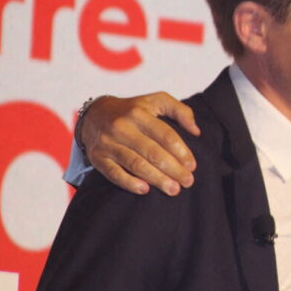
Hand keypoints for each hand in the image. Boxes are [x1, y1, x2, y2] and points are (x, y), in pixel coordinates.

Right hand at [80, 93, 200, 195]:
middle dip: (173, 169)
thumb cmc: (132, 110)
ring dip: (156, 179)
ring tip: (173, 189)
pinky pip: (114, 173)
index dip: (181, 151)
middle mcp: (121, 127)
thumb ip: (180, 111)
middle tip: (188, 181)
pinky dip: (129, 183)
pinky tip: (145, 190)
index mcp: (138, 113)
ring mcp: (108, 143)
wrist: (95, 114)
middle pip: (152, 152)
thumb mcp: (156, 101)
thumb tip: (196, 131)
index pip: (164, 134)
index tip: (192, 166)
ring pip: (135, 164)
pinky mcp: (97, 158)